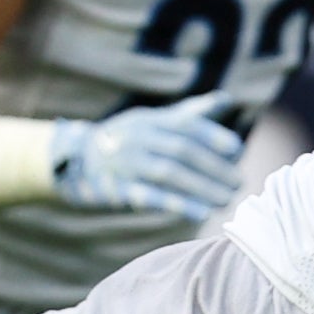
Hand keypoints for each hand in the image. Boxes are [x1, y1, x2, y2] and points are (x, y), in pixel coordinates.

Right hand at [50, 92, 244, 220]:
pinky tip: (201, 214)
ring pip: (168, 174)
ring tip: (226, 200)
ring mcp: (125, 163)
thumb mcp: (155, 121)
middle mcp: (138, 138)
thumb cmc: (130, 139)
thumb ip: (192, 114)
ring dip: (201, 188)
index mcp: (150, 120)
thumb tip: (228, 99)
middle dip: (214, 167)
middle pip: (181, 151)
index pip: (186, 125)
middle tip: (238, 182)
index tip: (237, 149)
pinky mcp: (116, 189)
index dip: (212, 136)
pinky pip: (148, 196)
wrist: (75, 159)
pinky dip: (176, 205)